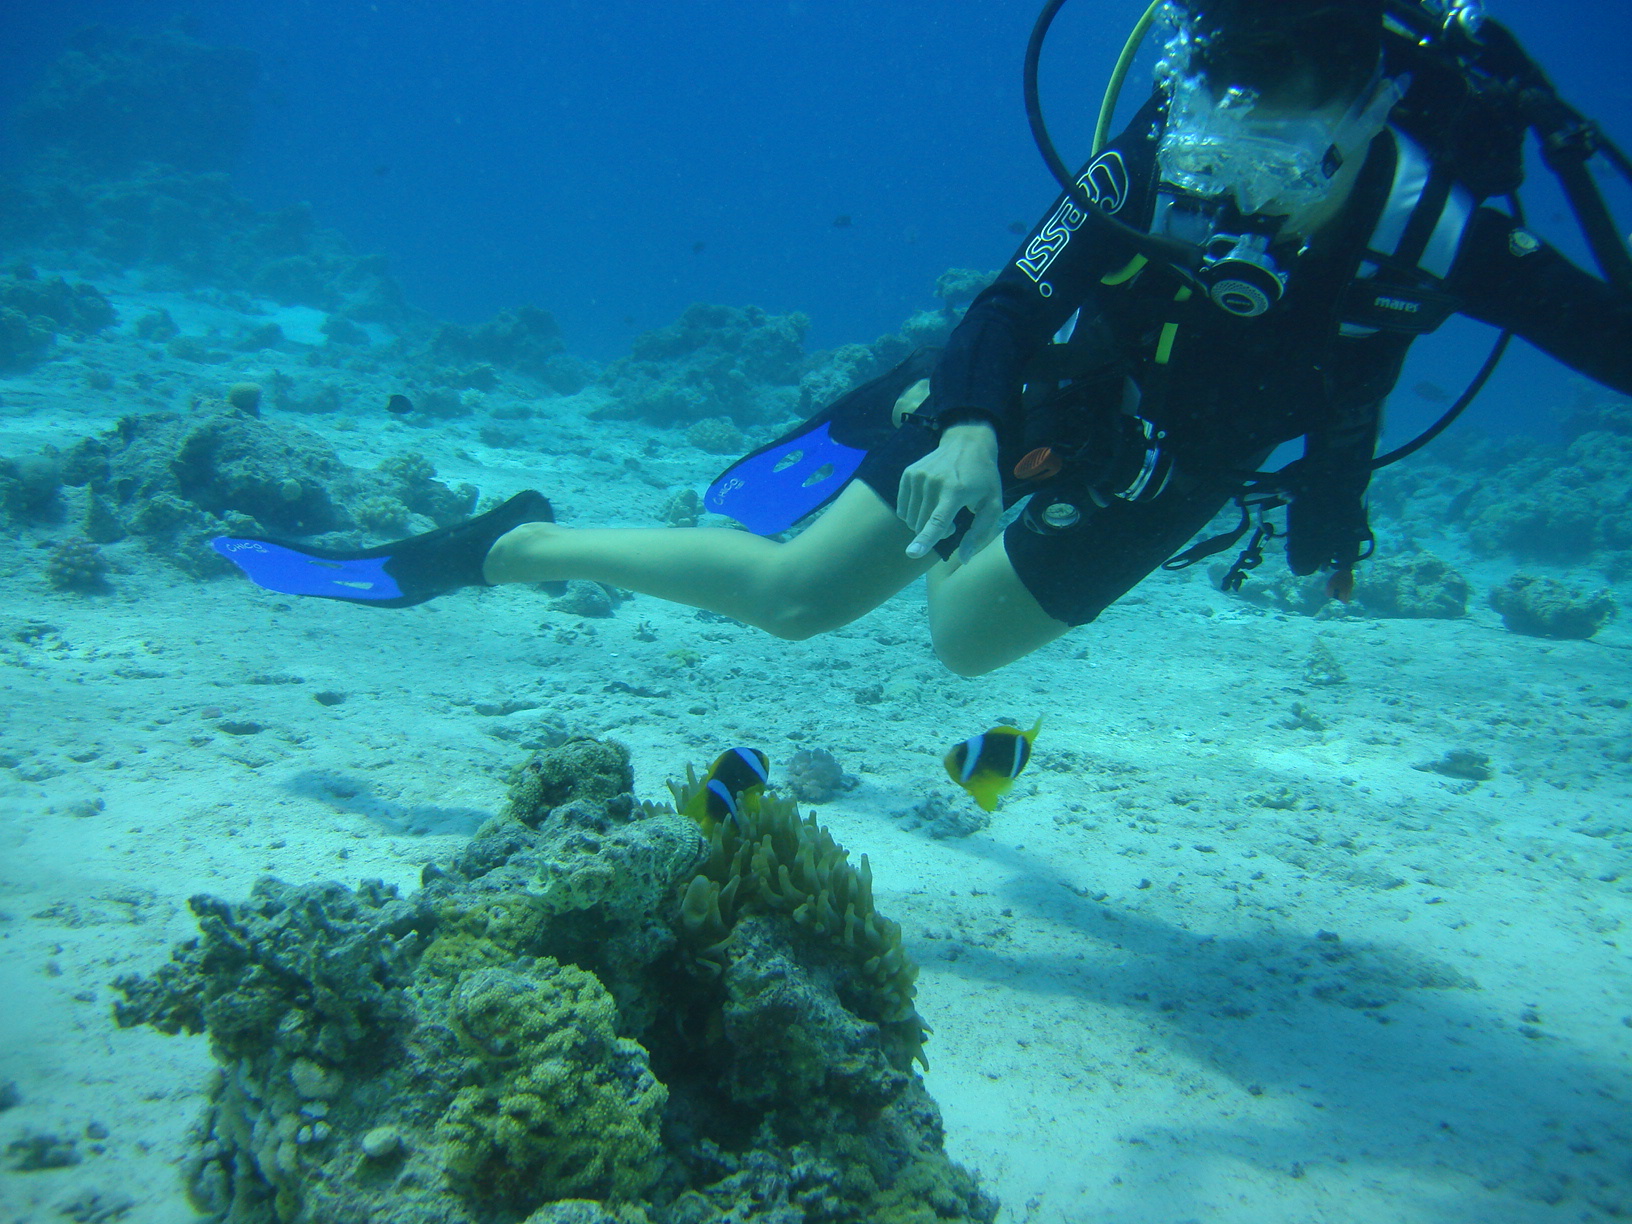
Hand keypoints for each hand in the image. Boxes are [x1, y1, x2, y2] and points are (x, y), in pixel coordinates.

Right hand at [897, 423, 1003, 563]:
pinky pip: (902, 508)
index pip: (937, 520)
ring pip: (910, 519)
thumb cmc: (984, 478)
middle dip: (936, 532)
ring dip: (924, 524)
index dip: (925, 540)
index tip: (912, 553)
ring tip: (941, 509)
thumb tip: (964, 559)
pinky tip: (928, 503)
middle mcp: (933, 482)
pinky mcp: (908, 474)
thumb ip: (979, 532)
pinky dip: (913, 514)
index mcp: (956, 491)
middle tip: (953, 520)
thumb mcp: (992, 504)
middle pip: (922, 525)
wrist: (968, 442)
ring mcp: (918, 476)